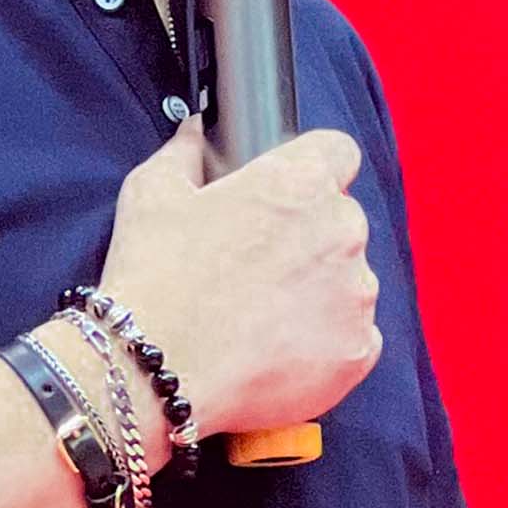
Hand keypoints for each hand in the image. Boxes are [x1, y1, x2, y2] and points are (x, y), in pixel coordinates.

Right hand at [93, 114, 380, 440]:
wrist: (153, 373)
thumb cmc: (153, 278)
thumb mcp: (151, 193)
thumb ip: (185, 153)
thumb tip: (195, 135)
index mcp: (299, 183)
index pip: (337, 151)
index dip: (312, 168)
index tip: (289, 192)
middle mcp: (341, 231)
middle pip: (341, 220)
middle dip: (308, 236)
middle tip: (257, 265)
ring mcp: (355, 294)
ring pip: (350, 280)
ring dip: (318, 291)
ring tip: (261, 316)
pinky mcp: (357, 350)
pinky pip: (354, 336)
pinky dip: (325, 343)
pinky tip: (279, 350)